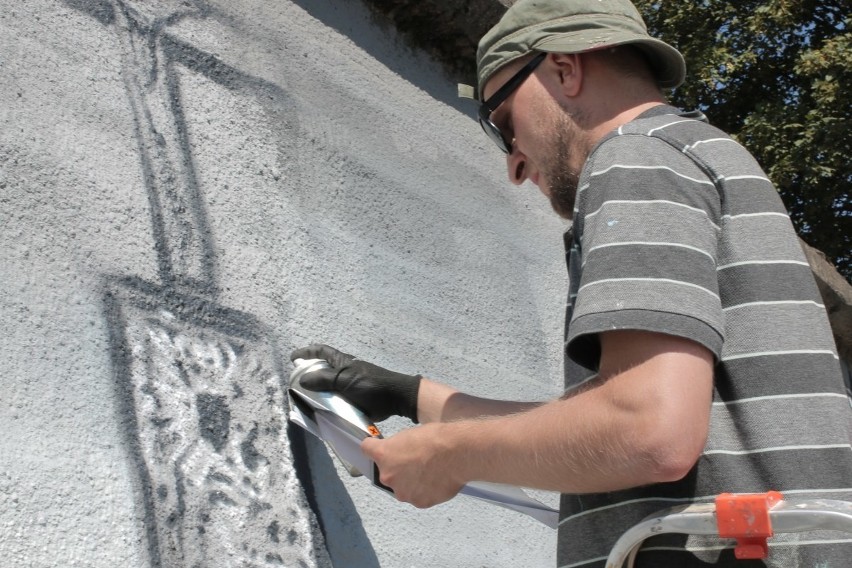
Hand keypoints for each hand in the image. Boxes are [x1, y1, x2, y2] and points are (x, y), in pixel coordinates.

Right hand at [290, 344, 421, 422]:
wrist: (395, 398)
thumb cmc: (371, 385)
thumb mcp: (344, 380)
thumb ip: (324, 379)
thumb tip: (302, 380)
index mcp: (342, 362)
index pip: (321, 352)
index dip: (307, 352)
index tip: (293, 358)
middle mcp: (344, 372)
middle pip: (322, 370)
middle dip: (309, 375)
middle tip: (296, 386)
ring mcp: (349, 385)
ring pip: (328, 387)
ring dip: (317, 393)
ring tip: (305, 402)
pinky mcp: (355, 399)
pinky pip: (337, 400)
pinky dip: (328, 405)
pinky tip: (321, 413)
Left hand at [361, 424, 464, 507]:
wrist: (457, 454)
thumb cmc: (436, 439)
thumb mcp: (410, 434)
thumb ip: (398, 447)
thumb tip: (400, 454)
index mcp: (384, 454)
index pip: (366, 448)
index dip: (374, 446)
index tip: (378, 447)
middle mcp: (388, 476)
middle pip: (387, 472)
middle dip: (398, 468)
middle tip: (416, 461)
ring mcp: (403, 492)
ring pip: (403, 487)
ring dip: (412, 482)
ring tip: (431, 472)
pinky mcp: (419, 502)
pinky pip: (418, 496)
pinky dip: (426, 491)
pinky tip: (437, 481)